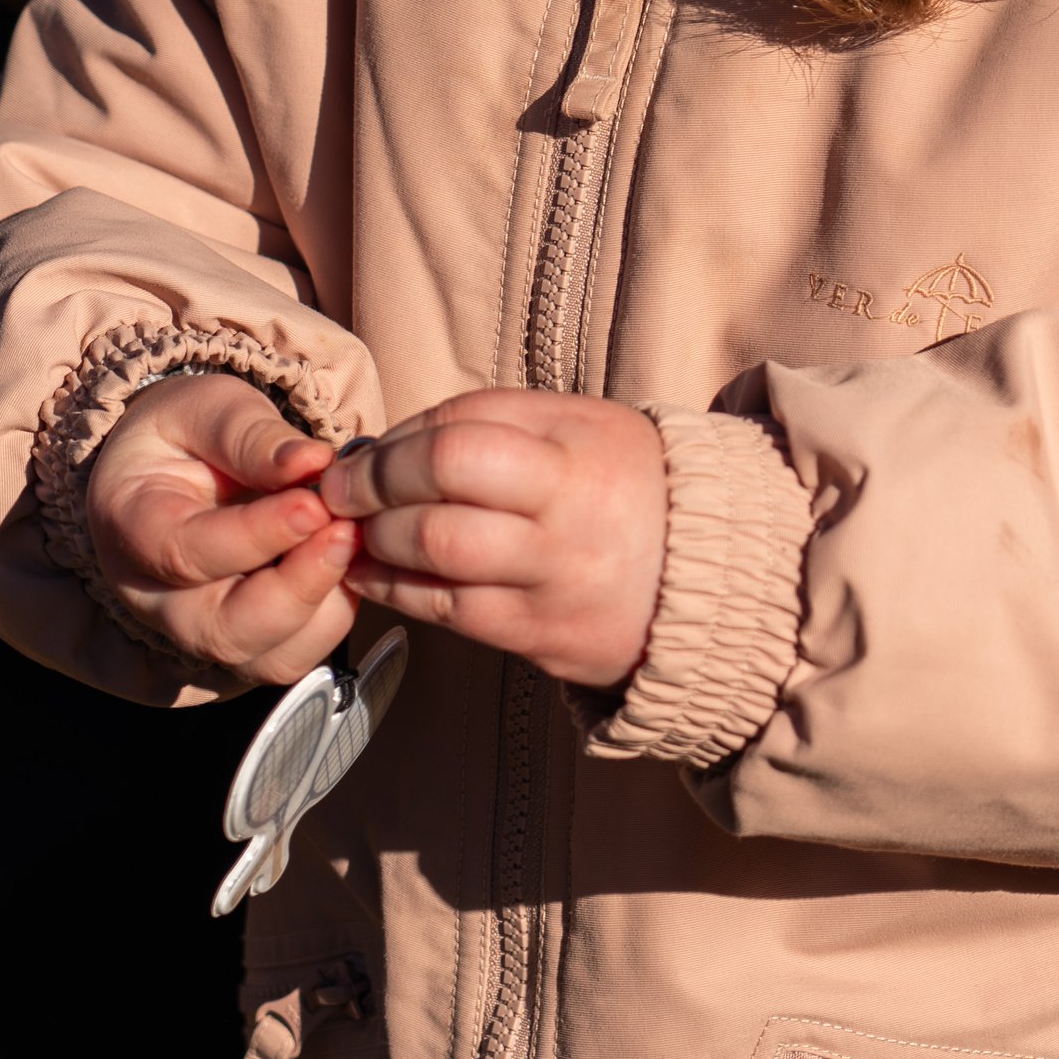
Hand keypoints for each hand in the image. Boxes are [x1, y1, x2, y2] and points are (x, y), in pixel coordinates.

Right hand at [83, 370, 360, 687]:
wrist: (179, 465)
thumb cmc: (188, 434)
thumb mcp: (207, 408)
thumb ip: (250, 435)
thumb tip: (313, 461)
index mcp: (131, 527)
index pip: (187, 553)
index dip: (257, 536)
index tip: (314, 504)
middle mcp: (157, 598)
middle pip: (224, 632)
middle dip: (296, 590)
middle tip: (347, 533)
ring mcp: (202, 631)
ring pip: (267, 657)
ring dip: (324, 607)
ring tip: (354, 541)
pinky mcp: (248, 644)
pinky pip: (295, 654)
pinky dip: (333, 615)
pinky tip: (350, 561)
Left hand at [320, 391, 664, 690]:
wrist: (718, 581)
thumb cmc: (632, 489)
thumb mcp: (585, 428)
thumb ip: (498, 423)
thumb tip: (391, 442)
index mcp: (578, 445)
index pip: (460, 430)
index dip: (394, 442)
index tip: (363, 452)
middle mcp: (568, 509)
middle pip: (441, 482)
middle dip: (371, 484)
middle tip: (340, 489)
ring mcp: (555, 576)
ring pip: (435, 550)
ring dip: (376, 538)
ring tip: (355, 530)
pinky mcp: (543, 635)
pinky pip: (447, 610)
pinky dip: (395, 588)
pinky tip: (373, 571)